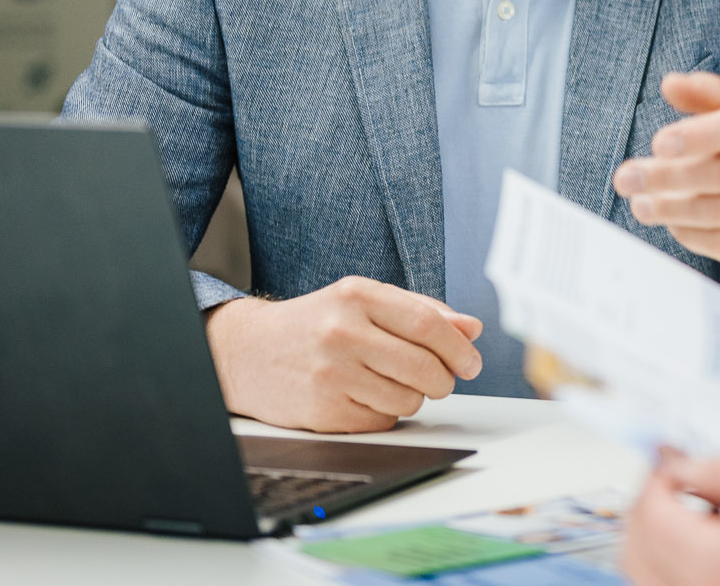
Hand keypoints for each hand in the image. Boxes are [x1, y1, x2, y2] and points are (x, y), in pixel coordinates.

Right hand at [203, 275, 483, 432]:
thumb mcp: (365, 301)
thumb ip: (421, 311)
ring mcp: (331, 374)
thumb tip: (471, 329)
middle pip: (423, 366)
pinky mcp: (323, 411)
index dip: (459, 348)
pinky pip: (382, 422)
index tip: (472, 362)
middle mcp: (342, 332)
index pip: (427, 324)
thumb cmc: (316, 323)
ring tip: (392, 382)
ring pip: (407, 399)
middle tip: (444, 380)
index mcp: (357, 296)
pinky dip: (386, 413)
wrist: (248, 352)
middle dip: (445, 379)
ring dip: (414, 397)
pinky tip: (366, 396)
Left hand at [623, 453, 719, 585]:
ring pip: (653, 583)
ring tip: (692, 504)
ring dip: (658, 541)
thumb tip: (680, 466)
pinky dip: (682, 569)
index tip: (670, 454)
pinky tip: (718, 540)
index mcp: (718, 565)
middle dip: (645, 509)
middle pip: (636, 558)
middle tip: (670, 475)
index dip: (653, 477)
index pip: (649, 518)